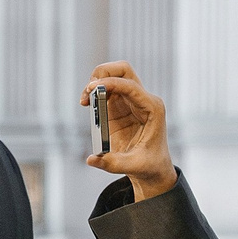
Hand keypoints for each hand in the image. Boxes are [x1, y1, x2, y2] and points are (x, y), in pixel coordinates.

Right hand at [82, 62, 177, 202]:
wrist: (152, 167)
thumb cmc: (149, 165)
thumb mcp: (133, 166)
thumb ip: (112, 163)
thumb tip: (91, 159)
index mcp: (152, 108)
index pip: (131, 86)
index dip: (111, 83)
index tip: (93, 88)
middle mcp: (142, 100)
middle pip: (123, 70)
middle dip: (104, 72)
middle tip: (90, 87)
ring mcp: (130, 101)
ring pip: (113, 76)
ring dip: (96, 82)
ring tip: (85, 99)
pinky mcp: (119, 106)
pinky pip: (105, 89)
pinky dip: (93, 91)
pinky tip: (86, 103)